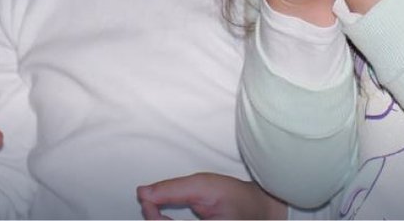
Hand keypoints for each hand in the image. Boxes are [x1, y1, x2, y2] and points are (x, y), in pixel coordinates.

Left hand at [137, 173, 285, 219]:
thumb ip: (172, 190)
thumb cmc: (237, 198)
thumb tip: (143, 193)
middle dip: (155, 220)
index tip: (148, 198)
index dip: (151, 215)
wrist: (260, 210)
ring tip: (160, 212)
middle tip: (153, 204)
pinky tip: (169, 220)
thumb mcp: (204, 186)